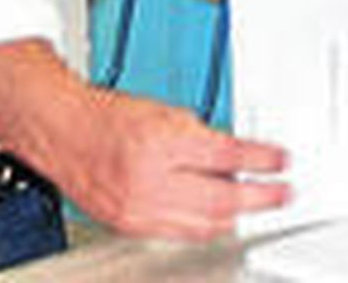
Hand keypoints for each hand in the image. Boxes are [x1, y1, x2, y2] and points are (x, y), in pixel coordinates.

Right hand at [54, 86, 289, 239]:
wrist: (65, 133)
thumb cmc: (109, 117)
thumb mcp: (166, 113)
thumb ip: (203, 138)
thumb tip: (238, 160)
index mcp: (161, 142)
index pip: (227, 156)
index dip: (262, 160)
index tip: (282, 161)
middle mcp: (150, 180)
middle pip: (222, 199)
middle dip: (260, 198)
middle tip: (283, 193)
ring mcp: (139, 209)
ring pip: (205, 225)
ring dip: (237, 217)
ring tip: (258, 207)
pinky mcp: (130, 226)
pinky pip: (181, 234)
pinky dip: (207, 228)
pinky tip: (221, 220)